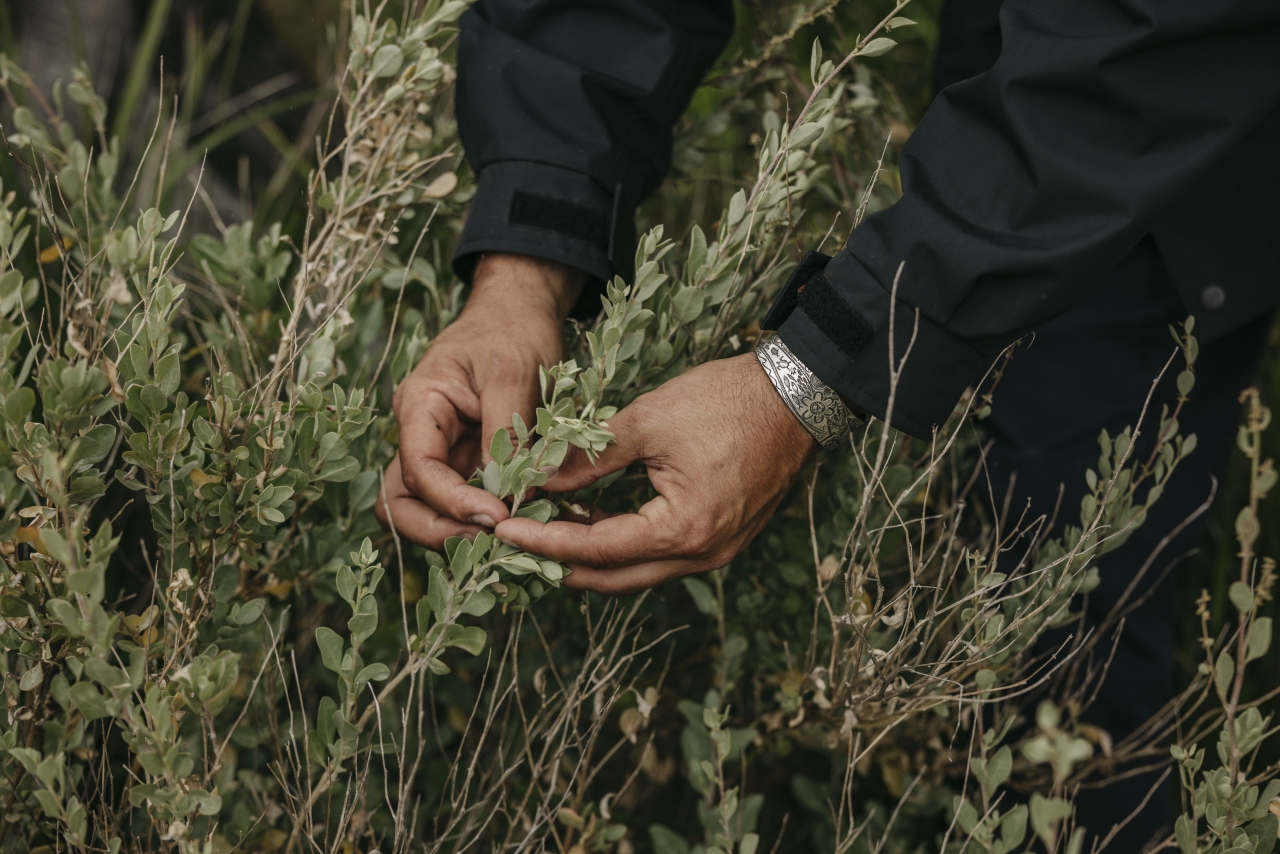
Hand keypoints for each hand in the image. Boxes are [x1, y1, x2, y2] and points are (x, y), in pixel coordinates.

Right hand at [377, 254, 584, 547]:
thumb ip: (509, 434)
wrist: (521, 307)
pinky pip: (465, 496)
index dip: (451, 502)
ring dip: (460, 528)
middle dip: (440, 529)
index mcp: (419, 405)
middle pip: (404, 500)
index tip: (496, 517)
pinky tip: (520, 522)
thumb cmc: (514, 328)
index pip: (418, 469)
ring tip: (507, 537)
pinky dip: (485, 514)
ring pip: (429, 506)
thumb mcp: (514, 374)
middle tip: (492, 543)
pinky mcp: (466, 457)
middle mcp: (421, 432)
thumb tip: (517, 493)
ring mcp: (441, 447)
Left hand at [493, 354, 815, 593]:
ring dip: (590, 557)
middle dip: (560, 563)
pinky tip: (592, 519)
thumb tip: (538, 479)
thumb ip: (589, 457)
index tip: (503, 529)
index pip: (596, 549)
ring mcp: (716, 551)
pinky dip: (622, 546)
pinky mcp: (722, 539)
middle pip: (614, 577)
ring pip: (636, 572)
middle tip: (514, 543)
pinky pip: (660, 556)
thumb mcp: (648, 422)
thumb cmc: (726, 401)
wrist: (795, 395)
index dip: (544, 540)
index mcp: (683, 529)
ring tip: (544, 530)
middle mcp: (702, 554)